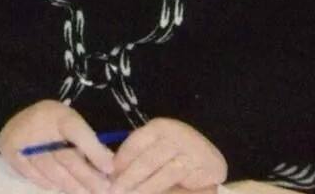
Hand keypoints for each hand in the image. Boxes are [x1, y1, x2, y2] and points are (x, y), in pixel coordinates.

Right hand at [0, 99, 114, 193]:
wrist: (15, 120)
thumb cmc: (50, 122)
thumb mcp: (69, 122)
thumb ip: (87, 140)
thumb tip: (108, 162)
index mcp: (59, 115)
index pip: (78, 133)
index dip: (94, 151)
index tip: (110, 168)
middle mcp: (41, 127)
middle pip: (66, 156)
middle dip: (87, 175)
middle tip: (103, 189)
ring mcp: (24, 142)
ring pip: (52, 170)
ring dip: (71, 185)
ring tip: (86, 193)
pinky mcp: (12, 155)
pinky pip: (35, 175)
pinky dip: (50, 183)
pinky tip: (61, 189)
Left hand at [110, 118, 226, 193]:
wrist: (208, 160)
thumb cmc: (175, 155)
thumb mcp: (154, 152)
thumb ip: (137, 160)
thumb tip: (111, 173)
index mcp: (159, 127)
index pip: (134, 144)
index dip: (120, 162)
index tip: (105, 176)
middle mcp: (174, 134)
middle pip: (146, 160)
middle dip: (128, 179)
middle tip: (113, 192)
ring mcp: (189, 149)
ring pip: (161, 173)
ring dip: (143, 189)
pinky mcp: (200, 166)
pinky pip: (176, 181)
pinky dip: (160, 190)